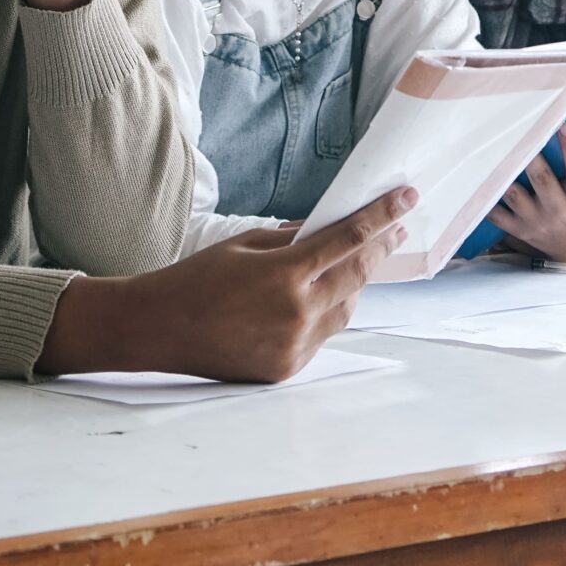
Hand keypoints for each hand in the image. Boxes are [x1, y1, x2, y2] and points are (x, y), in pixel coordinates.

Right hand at [52, 188, 415, 382]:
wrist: (158, 329)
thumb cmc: (197, 279)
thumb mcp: (245, 244)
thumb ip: (293, 238)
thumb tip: (332, 227)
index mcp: (284, 274)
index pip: (349, 238)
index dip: (382, 216)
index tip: (407, 198)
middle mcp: (296, 312)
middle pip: (358, 274)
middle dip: (382, 246)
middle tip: (398, 227)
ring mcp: (294, 345)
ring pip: (347, 308)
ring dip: (356, 283)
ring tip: (358, 260)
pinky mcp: (287, 367)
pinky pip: (323, 334)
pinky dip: (328, 313)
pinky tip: (321, 297)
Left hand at [490, 127, 565, 263]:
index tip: (563, 124)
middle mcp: (559, 209)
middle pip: (541, 179)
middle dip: (530, 155)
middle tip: (519, 128)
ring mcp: (536, 220)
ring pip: (515, 194)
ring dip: (503, 174)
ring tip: (493, 147)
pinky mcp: (518, 229)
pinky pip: (496, 214)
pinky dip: (485, 199)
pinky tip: (477, 178)